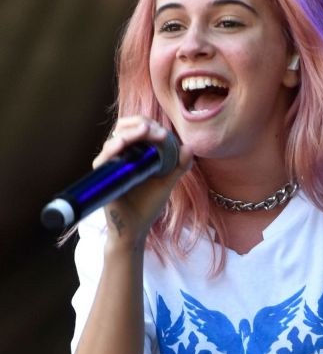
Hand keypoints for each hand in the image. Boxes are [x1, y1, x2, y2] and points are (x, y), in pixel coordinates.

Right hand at [94, 116, 193, 243]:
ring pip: (114, 140)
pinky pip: (104, 158)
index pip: (138, 129)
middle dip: (140, 125)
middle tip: (156, 131)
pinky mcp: (102, 176)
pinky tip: (122, 144)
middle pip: (124, 128)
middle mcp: (120, 155)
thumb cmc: (148, 205)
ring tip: (144, 131)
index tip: (164, 133)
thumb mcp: (167, 183)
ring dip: (129, 132)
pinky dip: (112, 149)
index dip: (150, 126)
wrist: (136, 228)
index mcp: (135, 152)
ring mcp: (110, 165)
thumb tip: (189, 146)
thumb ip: (179, 166)